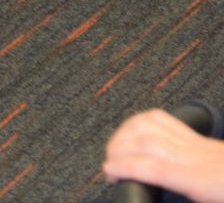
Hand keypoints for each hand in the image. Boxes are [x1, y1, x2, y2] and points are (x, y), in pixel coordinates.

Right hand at [102, 111, 223, 201]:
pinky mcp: (194, 135)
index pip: (153, 166)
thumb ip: (181, 195)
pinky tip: (133, 128)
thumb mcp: (205, 201)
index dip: (126, 166)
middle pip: (147, 140)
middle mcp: (192, 155)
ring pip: (151, 124)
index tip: (108, 170)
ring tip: (114, 146)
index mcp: (196, 178)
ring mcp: (193, 142)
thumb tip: (153, 192)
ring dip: (126, 131)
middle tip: (108, 162)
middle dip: (119, 146)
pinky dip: (141, 120)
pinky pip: (162, 118)